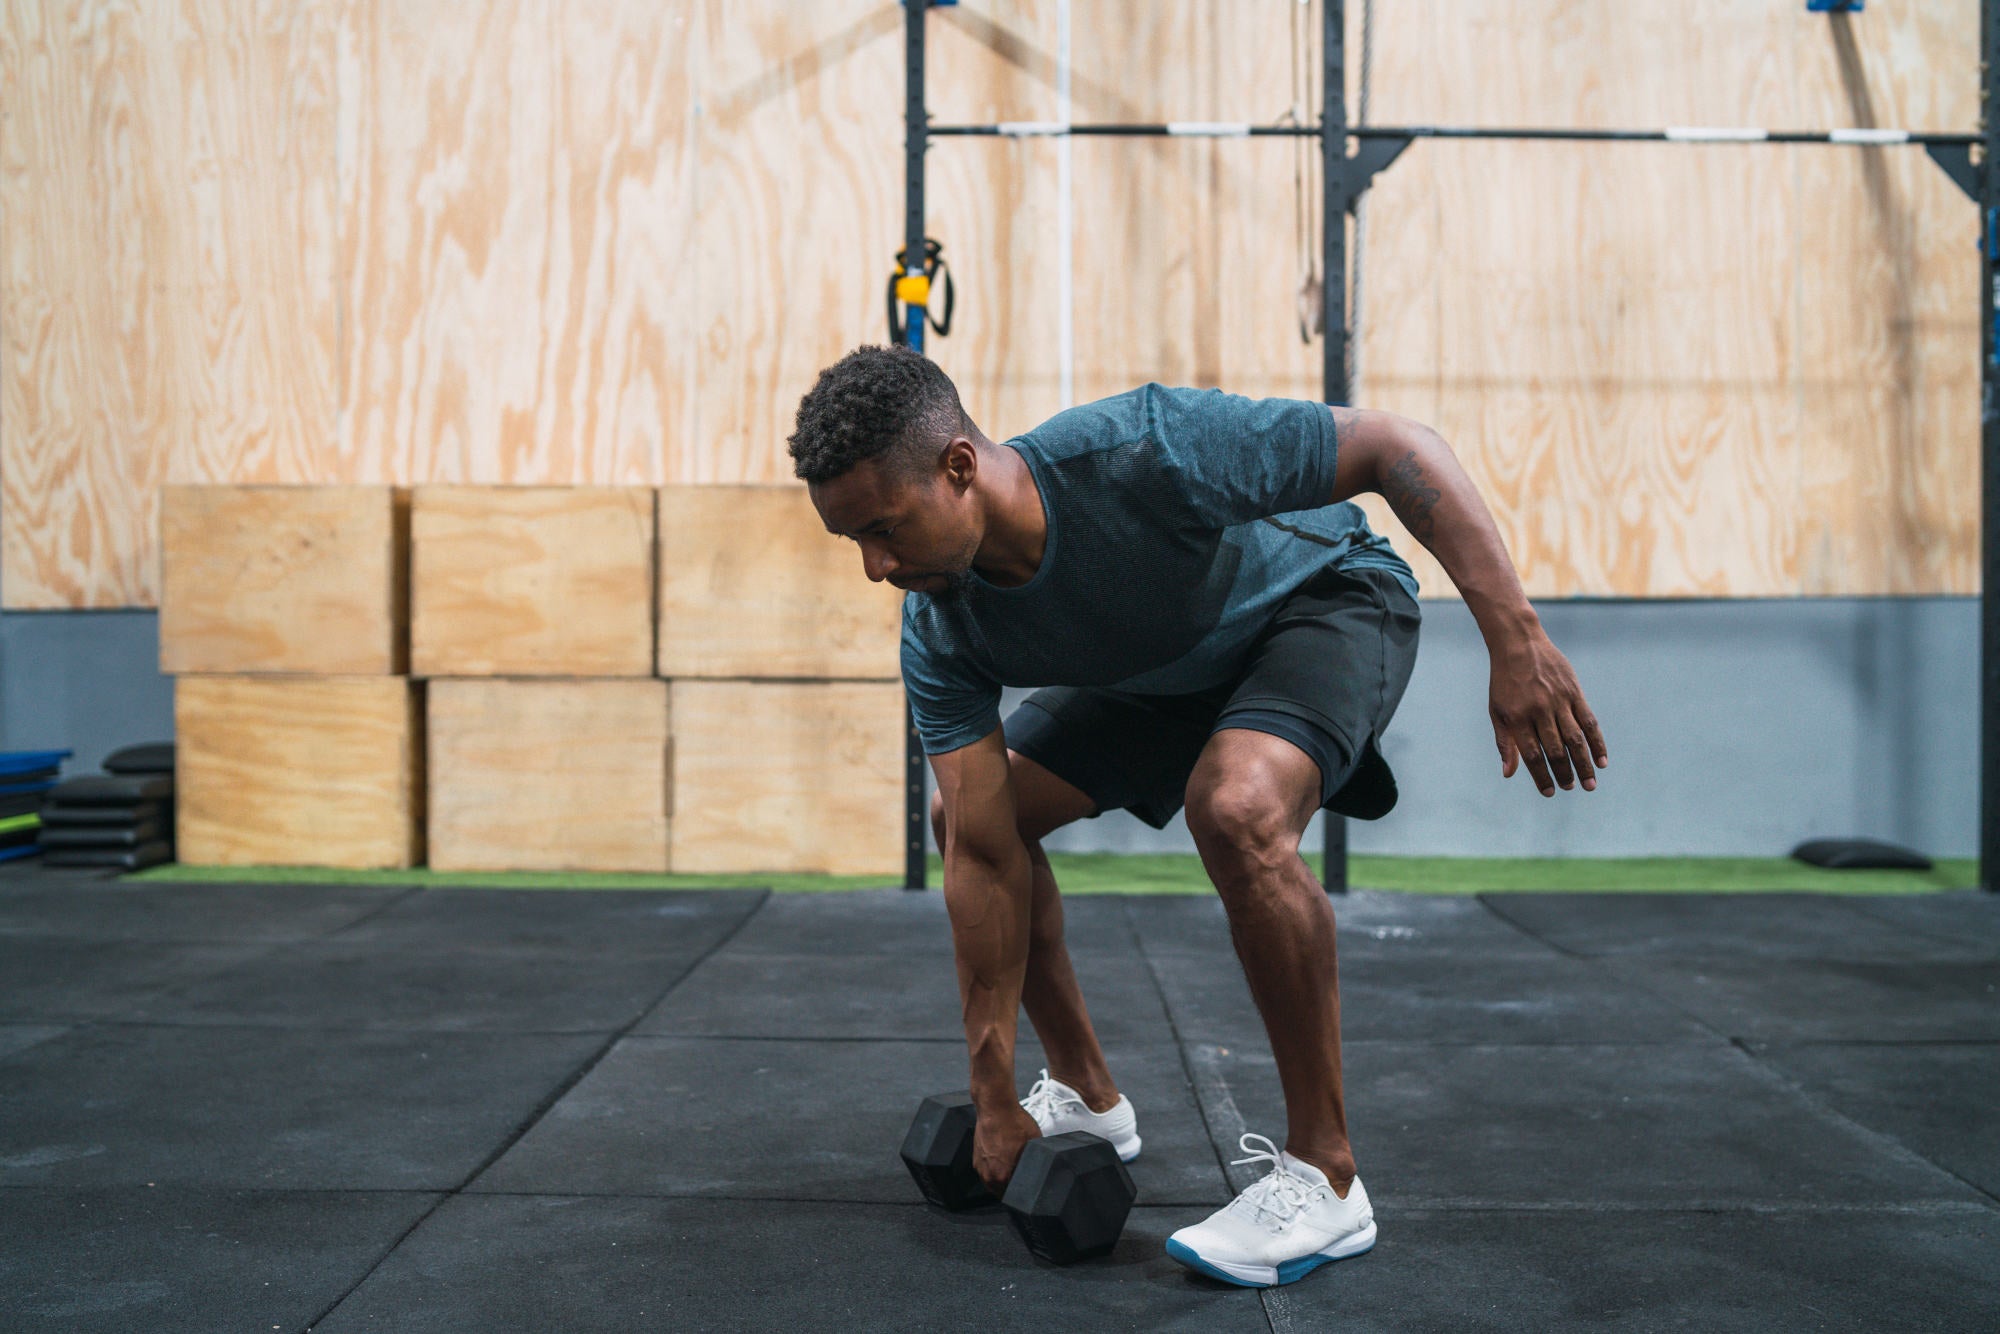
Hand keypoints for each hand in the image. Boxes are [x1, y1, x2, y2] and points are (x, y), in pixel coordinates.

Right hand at [972, 1101, 1040, 1195]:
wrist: (995, 1108)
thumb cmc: (1015, 1123)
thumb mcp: (1035, 1144)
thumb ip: (1036, 1162)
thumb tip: (1043, 1171)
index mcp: (1004, 1177)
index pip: (1016, 1197)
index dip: (1024, 1195)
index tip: (1030, 1192)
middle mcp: (990, 1176)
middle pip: (1003, 1193)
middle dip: (1013, 1190)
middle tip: (1023, 1183)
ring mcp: (981, 1168)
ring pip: (993, 1184)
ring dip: (1002, 1181)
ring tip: (1012, 1171)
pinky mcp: (975, 1160)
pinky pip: (987, 1173)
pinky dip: (994, 1171)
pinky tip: (1003, 1162)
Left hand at [1488, 629, 1607, 795]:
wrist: (1518, 644)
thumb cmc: (1505, 682)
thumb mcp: (1497, 711)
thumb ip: (1505, 743)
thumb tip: (1508, 774)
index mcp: (1517, 718)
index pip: (1532, 755)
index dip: (1541, 776)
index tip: (1549, 792)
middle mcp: (1538, 711)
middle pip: (1556, 750)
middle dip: (1565, 773)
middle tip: (1572, 788)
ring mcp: (1558, 701)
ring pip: (1575, 739)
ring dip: (1584, 764)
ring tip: (1590, 783)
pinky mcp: (1574, 692)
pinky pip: (1589, 722)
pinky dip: (1597, 742)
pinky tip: (1602, 760)